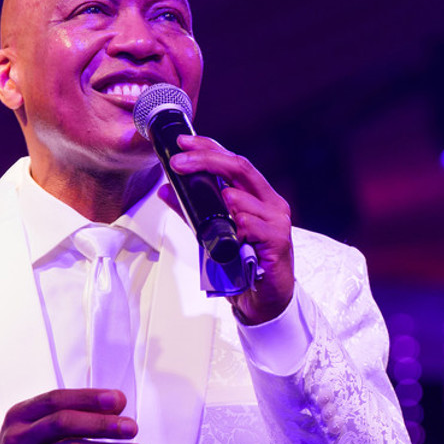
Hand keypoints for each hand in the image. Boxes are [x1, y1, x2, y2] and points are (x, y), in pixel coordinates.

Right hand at [0, 389, 142, 443]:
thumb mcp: (32, 425)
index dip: (89, 397)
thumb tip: (114, 404)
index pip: (56, 399)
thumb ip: (66, 413)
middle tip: (131, 427)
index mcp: (20, 414)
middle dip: (101, 423)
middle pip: (63, 423)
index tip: (118, 399)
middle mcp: (19, 437)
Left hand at [168, 134, 294, 324]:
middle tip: (178, 162)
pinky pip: (249, 224)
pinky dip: (234, 226)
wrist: (265, 302)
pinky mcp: (278, 241)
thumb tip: (165, 189)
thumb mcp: (211, 233)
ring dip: (219, 203)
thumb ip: (191, 211)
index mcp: (258, 196)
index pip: (234, 161)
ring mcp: (277, 220)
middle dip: (205, 160)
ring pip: (241, 197)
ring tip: (211, 219)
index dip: (209, 146)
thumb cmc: (243, 266)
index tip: (183, 141)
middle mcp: (271, 203)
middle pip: (239, 167)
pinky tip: (230, 235)